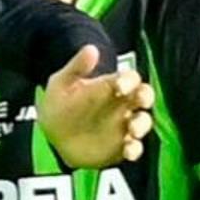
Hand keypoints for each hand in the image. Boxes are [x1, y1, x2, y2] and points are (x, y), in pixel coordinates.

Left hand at [39, 46, 153, 170]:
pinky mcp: (120, 146)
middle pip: (144, 97)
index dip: (129, 80)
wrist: (53, 134)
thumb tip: (91, 49)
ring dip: (142, 125)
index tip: (120, 85)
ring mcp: (123, 126)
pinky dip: (135, 149)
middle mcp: (122, 105)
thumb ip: (76, 67)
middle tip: (141, 101)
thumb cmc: (60, 104)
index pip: (129, 78)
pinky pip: (133, 147)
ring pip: (142, 122)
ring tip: (133, 130)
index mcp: (111, 86)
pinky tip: (129, 150)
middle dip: (146, 98)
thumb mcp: (61, 83)